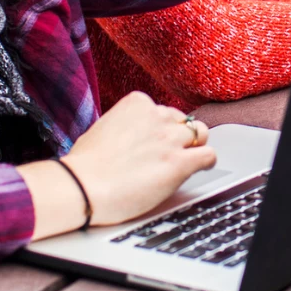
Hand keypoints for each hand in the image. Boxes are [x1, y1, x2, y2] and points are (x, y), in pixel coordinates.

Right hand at [61, 92, 215, 225]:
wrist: (82, 187)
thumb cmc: (84, 166)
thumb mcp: (102, 128)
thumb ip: (125, 126)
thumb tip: (132, 136)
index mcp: (137, 103)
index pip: (162, 110)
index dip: (161, 128)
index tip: (156, 141)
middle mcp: (156, 116)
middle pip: (183, 121)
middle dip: (179, 135)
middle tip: (172, 152)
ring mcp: (170, 139)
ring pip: (200, 133)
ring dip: (196, 145)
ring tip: (190, 158)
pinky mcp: (179, 163)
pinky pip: (209, 155)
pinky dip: (207, 162)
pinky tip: (202, 168)